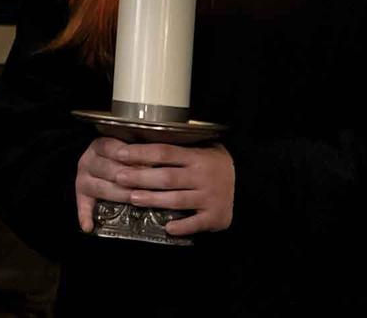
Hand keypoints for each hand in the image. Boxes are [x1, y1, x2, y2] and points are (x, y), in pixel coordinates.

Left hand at [77, 139, 234, 236]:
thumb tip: (139, 138)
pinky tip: (167, 228)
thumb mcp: (199, 150)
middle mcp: (202, 176)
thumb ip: (176, 149)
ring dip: (153, 199)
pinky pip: (196, 223)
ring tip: (132, 198)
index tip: (119, 153)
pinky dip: (182, 226)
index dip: (141, 152)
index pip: (164, 152)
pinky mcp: (215, 216)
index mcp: (196, 157)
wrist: (247, 184)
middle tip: (119, 177)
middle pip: (167, 177)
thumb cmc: (212, 165)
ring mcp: (209, 197)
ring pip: (177, 199)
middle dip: (140, 177)